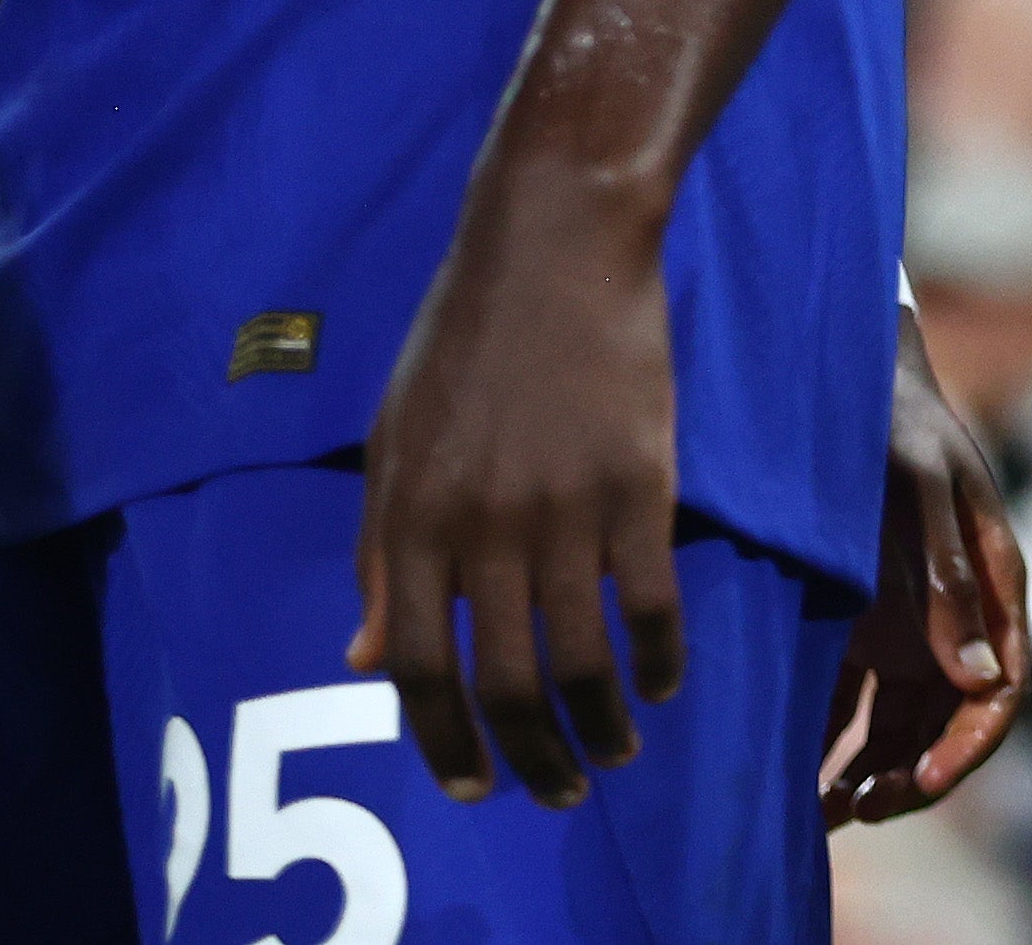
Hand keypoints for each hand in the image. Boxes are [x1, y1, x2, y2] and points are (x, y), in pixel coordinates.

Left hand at [351, 167, 683, 807]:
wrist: (556, 239)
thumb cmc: (464, 337)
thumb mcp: (394, 441)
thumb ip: (384, 553)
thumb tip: (370, 659)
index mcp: (413, 515)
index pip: (419, 668)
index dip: (445, 745)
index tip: (474, 789)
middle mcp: (482, 524)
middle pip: (503, 681)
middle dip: (532, 758)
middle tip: (559, 792)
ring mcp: (564, 504)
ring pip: (582, 657)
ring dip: (601, 725)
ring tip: (616, 753)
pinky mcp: (639, 481)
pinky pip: (650, 601)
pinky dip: (658, 659)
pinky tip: (661, 683)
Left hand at [825, 310, 1031, 821]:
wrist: (837, 379)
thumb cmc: (893, 420)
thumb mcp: (922, 484)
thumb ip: (949, 576)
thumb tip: (977, 678)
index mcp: (993, 585)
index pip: (1001, 690)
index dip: (967, 747)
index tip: (918, 785)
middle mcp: (956, 618)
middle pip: (950, 725)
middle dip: (912, 779)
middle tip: (858, 810)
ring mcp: (908, 626)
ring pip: (901, 729)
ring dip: (872, 776)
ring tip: (823, 813)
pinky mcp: (859, 629)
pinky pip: (852, 707)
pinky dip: (831, 749)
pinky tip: (795, 780)